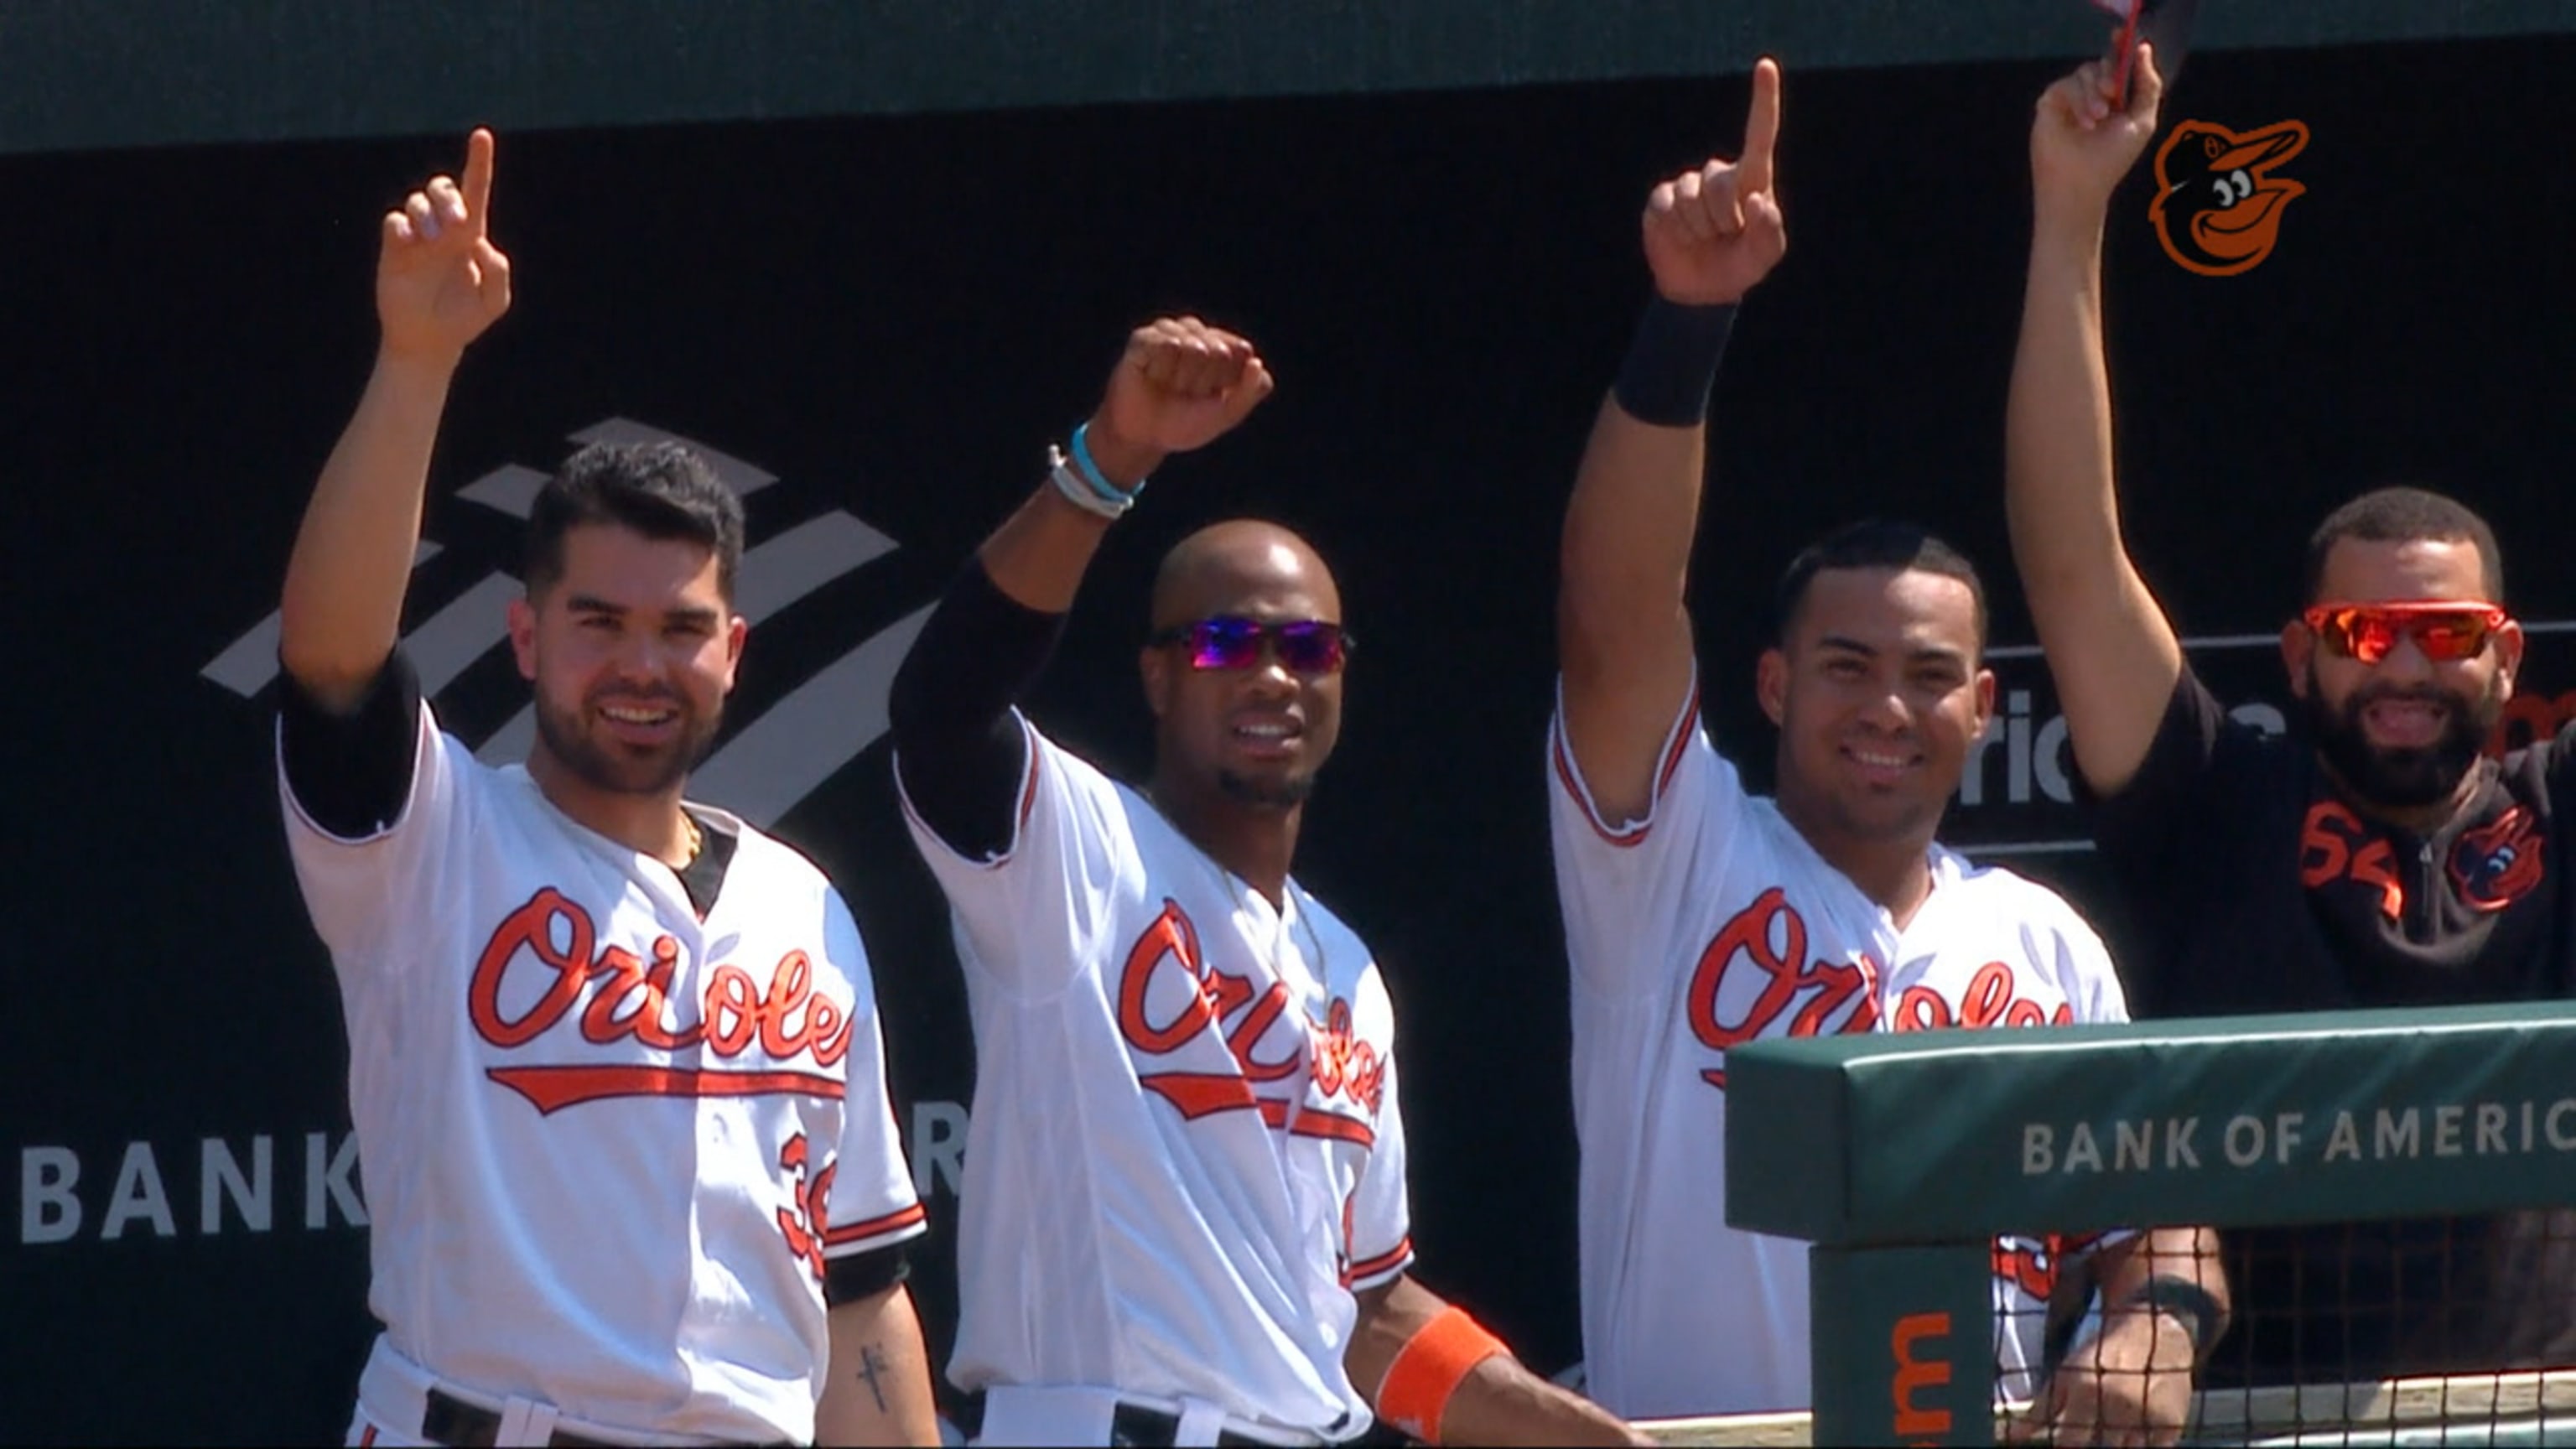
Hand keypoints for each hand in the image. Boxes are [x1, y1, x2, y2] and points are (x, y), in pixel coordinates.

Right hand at [376, 128, 512, 364]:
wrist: (429, 340)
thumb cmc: (464, 320)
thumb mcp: (494, 302)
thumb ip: (498, 273)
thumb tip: (482, 245)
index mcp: (471, 235)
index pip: (476, 192)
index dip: (479, 163)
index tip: (482, 135)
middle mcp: (443, 229)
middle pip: (442, 187)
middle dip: (447, 196)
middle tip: (457, 224)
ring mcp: (417, 236)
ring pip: (417, 200)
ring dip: (427, 215)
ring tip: (431, 242)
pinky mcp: (394, 246)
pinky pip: (394, 220)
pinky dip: (402, 226)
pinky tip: (408, 243)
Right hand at [1084, 316, 1274, 482]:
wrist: (1143, 438)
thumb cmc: (1186, 423)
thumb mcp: (1227, 414)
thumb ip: (1250, 391)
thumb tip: (1256, 362)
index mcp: (1222, 345)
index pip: (1242, 351)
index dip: (1228, 381)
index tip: (1212, 395)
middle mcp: (1197, 332)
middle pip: (1219, 351)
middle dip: (1204, 382)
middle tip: (1185, 393)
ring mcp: (1169, 332)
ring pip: (1193, 347)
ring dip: (1181, 378)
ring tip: (1168, 386)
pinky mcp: (1143, 338)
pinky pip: (1166, 346)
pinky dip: (1161, 371)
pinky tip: (1152, 377)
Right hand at [1640, 57, 1785, 305]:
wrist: (1699, 289)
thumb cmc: (1740, 265)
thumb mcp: (1765, 256)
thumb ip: (1770, 231)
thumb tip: (1756, 199)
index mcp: (1751, 179)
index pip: (1759, 133)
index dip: (1763, 99)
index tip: (1765, 66)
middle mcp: (1718, 174)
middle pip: (1721, 184)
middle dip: (1724, 218)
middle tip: (1725, 237)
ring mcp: (1687, 184)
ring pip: (1692, 199)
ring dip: (1700, 230)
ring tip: (1704, 240)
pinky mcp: (1661, 199)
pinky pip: (1668, 210)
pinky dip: (1678, 233)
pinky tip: (1682, 240)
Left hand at [2005, 1310, 2196, 1446]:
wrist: (2156, 1334)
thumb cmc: (2105, 1353)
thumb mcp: (2068, 1373)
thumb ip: (2042, 1408)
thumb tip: (2014, 1435)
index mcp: (2087, 1391)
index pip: (2069, 1442)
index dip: (2066, 1443)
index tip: (2067, 1440)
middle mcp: (2117, 1405)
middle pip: (2099, 1448)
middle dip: (2091, 1443)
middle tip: (2089, 1431)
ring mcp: (2147, 1417)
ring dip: (2116, 1444)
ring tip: (2111, 1426)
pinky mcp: (2171, 1425)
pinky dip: (2139, 1444)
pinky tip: (2132, 1430)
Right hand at [2031, 38, 2164, 219]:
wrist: (2080, 184)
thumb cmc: (2113, 159)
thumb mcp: (2142, 121)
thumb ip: (2149, 86)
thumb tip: (2144, 49)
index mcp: (2116, 98)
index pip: (2119, 65)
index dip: (2123, 49)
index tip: (2123, 37)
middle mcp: (2093, 95)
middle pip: (2102, 64)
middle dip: (2110, 75)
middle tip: (2112, 94)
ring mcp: (2070, 99)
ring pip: (2084, 73)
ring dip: (2093, 94)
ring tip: (2096, 120)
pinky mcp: (2049, 104)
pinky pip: (2064, 85)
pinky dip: (2077, 100)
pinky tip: (2083, 122)